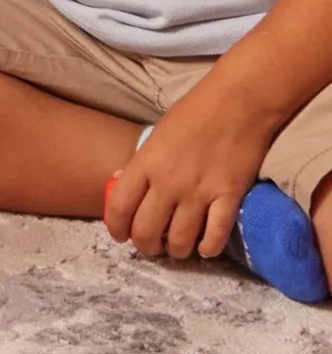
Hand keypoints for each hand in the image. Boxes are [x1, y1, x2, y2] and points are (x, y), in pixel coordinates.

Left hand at [104, 80, 271, 259]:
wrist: (238, 103)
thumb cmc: (193, 113)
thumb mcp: (155, 136)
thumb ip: (139, 163)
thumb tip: (117, 182)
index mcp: (144, 163)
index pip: (119, 207)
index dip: (116, 228)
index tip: (120, 235)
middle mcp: (167, 183)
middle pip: (146, 231)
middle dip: (146, 246)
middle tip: (151, 246)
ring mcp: (199, 192)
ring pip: (180, 241)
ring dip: (176, 251)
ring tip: (178, 247)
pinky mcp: (229, 197)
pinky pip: (215, 236)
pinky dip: (209, 248)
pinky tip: (205, 247)